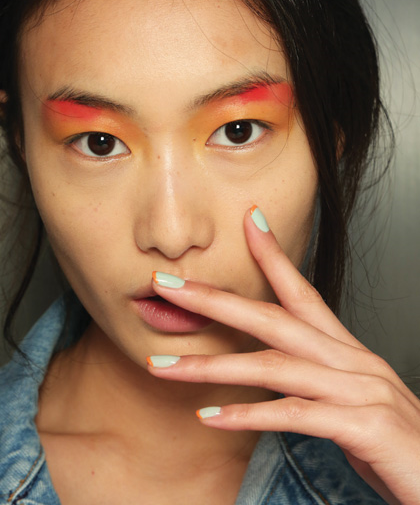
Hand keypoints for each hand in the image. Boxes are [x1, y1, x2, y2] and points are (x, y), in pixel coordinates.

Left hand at [148, 206, 419, 504]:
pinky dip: (247, 415)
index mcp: (347, 351)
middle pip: (273, 318)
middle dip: (215, 301)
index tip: (248, 222)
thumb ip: (315, 386)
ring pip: (273, 365)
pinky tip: (209, 415)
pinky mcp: (364, 425)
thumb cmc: (396, 443)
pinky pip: (294, 414)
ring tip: (164, 366)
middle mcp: (352, 360)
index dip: (273, 256)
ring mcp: (360, 389)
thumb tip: (277, 382)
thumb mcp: (351, 402)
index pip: (303, 292)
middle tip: (166, 286)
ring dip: (212, 366)